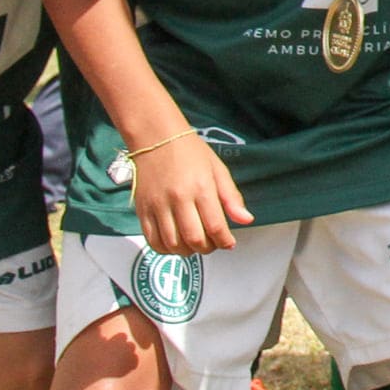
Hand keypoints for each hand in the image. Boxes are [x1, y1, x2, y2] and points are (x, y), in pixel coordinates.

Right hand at [134, 132, 250, 254]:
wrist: (156, 137)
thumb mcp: (217, 169)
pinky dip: (165, 249)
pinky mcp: (142, 210)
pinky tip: (176, 243)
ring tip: (195, 244)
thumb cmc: (190, 151)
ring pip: (173, 244)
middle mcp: (178, 198)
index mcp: (201, 187)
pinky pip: (152, 240)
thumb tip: (246, 220)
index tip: (229, 242)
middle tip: (212, 244)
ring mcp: (158, 206)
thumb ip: (231, 197)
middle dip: (207, 248)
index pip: (215, 226)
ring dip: (187, 252)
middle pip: (194, 239)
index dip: (225, 241)